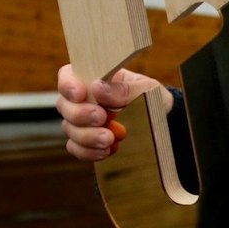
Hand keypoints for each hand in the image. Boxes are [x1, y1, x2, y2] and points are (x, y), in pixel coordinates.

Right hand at [56, 64, 170, 161]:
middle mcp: (82, 99)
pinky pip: (76, 148)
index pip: (67, 75)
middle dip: (80, 114)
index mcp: (94, 77)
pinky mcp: (87, 142)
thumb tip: (98, 88)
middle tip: (102, 117)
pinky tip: (106, 151)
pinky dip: (88, 152)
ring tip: (109, 139)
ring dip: (87, 136)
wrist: (163, 120)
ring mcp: (82, 122)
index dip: (68, 85)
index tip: (81, 94)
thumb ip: (124, 89)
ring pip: (69, 129)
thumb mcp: (146, 88)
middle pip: (64, 105)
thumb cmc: (151, 96)